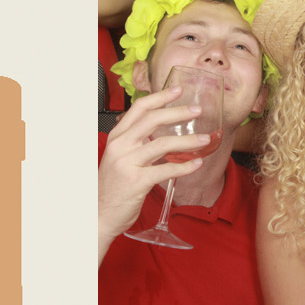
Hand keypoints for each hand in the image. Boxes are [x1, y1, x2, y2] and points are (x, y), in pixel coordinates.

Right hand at [99, 86, 205, 244]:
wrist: (99, 213)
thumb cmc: (113, 188)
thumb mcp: (120, 159)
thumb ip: (136, 145)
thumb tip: (159, 135)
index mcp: (117, 138)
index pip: (138, 109)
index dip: (159, 97)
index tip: (177, 91)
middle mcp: (120, 146)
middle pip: (152, 120)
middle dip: (177, 112)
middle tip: (197, 110)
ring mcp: (127, 163)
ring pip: (162, 144)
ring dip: (188, 140)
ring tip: (205, 139)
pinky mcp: (137, 181)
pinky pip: (165, 170)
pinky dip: (184, 167)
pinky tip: (197, 164)